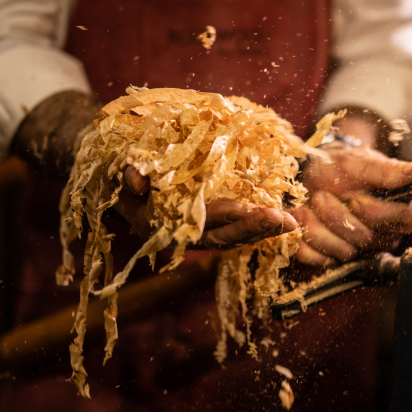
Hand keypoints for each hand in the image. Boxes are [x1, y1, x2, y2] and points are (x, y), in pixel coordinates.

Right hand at [111, 166, 297, 249]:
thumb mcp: (119, 178)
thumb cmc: (122, 182)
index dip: (223, 217)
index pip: (199, 224)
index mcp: (165, 228)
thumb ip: (129, 176)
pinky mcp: (212, 225)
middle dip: (254, 229)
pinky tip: (282, 218)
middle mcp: (186, 235)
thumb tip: (135, 174)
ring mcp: (201, 232)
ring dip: (263, 231)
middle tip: (284, 220)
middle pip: (225, 237)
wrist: (122, 191)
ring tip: (291, 222)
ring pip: (236, 237)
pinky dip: (259, 225)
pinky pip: (238, 229)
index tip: (247, 209)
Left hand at [291, 146, 411, 266]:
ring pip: (343, 252)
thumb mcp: (360, 162)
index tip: (356, 199)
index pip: (405, 222)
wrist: (312, 174)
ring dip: (319, 224)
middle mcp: (384, 234)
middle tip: (323, 194)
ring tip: (313, 202)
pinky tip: (304, 217)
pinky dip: (305, 238)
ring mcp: (359, 249)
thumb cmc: (340, 167)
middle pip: (367, 239)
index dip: (376, 213)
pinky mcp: (333, 258)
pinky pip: (319, 259)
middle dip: (339, 214)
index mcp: (399, 210)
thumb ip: (388, 170)